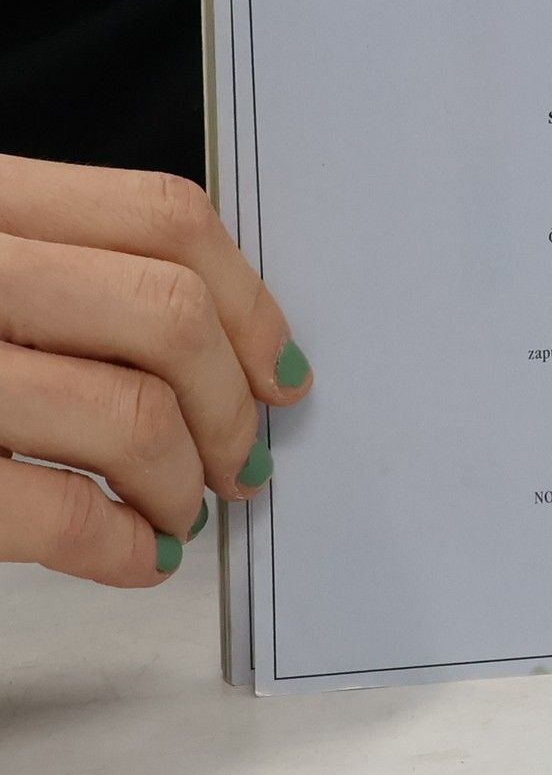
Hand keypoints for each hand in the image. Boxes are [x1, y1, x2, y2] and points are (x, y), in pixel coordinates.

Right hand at [0, 156, 311, 585]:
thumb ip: (57, 270)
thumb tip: (219, 342)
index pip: (164, 219)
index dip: (249, 301)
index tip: (278, 368)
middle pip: (167, 314)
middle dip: (230, 403)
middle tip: (242, 458)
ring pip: (126, 410)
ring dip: (184, 479)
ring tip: (182, 509)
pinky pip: (50, 507)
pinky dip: (120, 545)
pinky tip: (134, 556)